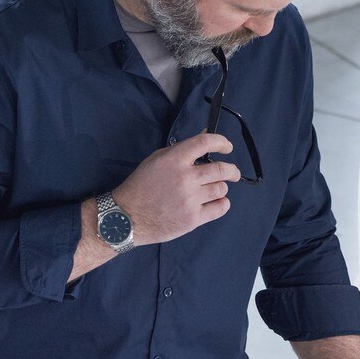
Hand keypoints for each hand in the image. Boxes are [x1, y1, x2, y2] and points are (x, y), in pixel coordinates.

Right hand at [113, 134, 242, 245]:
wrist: (127, 217)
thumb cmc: (140, 187)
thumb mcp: (156, 160)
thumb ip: (182, 151)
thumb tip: (206, 139)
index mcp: (174, 160)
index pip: (205, 143)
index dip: (221, 142)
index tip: (227, 147)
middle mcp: (185, 178)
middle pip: (221, 169)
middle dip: (231, 170)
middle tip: (233, 173)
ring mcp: (190, 199)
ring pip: (221, 189)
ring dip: (221, 187)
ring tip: (214, 190)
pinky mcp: (193, 219)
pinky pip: (220, 208)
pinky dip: (222, 203)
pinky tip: (217, 202)